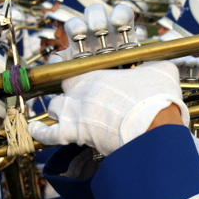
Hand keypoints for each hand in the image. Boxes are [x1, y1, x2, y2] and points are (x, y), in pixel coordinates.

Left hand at [28, 61, 188, 155]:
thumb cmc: (157, 98)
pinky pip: (49, 133)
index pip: (75, 66)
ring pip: (56, 107)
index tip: (79, 71)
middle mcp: (81, 90)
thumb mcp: (160, 72)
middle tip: (81, 96)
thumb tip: (163, 63)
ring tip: (62, 113)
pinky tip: (34, 129)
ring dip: (59, 110)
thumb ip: (154, 66)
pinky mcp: (74, 134)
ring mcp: (75, 111)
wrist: (153, 125)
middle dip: (70, 92)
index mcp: (97, 73)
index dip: (76, 70)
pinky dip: (40, 131)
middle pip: (65, 88)